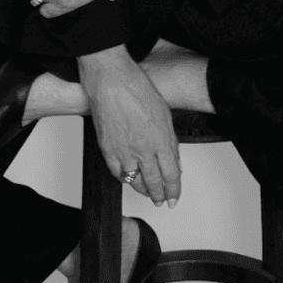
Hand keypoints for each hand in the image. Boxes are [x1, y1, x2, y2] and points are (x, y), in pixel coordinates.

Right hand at [79, 46, 181, 206]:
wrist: (111, 81)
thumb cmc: (137, 89)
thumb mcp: (165, 114)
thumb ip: (170, 141)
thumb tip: (175, 160)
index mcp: (161, 141)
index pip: (171, 175)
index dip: (174, 190)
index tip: (174, 198)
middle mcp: (143, 150)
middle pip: (154, 183)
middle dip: (159, 195)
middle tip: (162, 201)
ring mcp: (124, 151)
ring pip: (134, 181)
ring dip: (143, 190)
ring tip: (148, 194)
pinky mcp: (107, 149)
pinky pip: (116, 172)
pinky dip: (123, 178)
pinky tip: (128, 178)